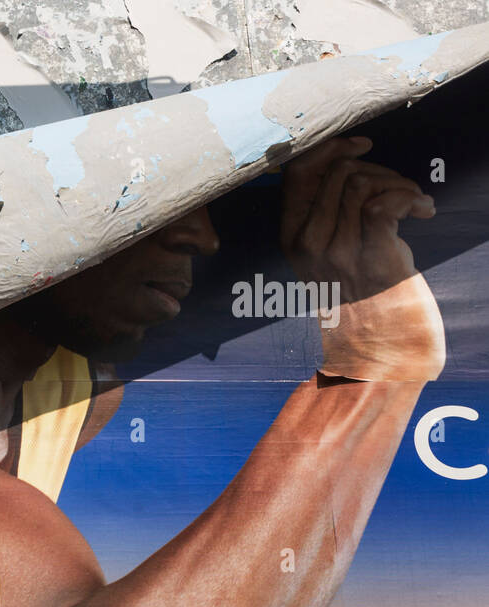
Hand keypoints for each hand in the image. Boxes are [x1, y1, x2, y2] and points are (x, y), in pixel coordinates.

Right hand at [280, 136, 443, 380]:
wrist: (379, 352)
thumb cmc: (363, 298)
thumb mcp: (330, 253)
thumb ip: (326, 212)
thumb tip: (343, 158)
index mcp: (291, 236)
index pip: (297, 170)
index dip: (332, 146)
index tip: (363, 145)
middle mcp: (307, 242)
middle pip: (338, 170)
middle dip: (379, 168)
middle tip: (400, 191)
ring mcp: (336, 252)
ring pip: (363, 182)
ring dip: (400, 184)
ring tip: (415, 205)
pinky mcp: (370, 257)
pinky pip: (384, 202)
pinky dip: (411, 198)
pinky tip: (424, 212)